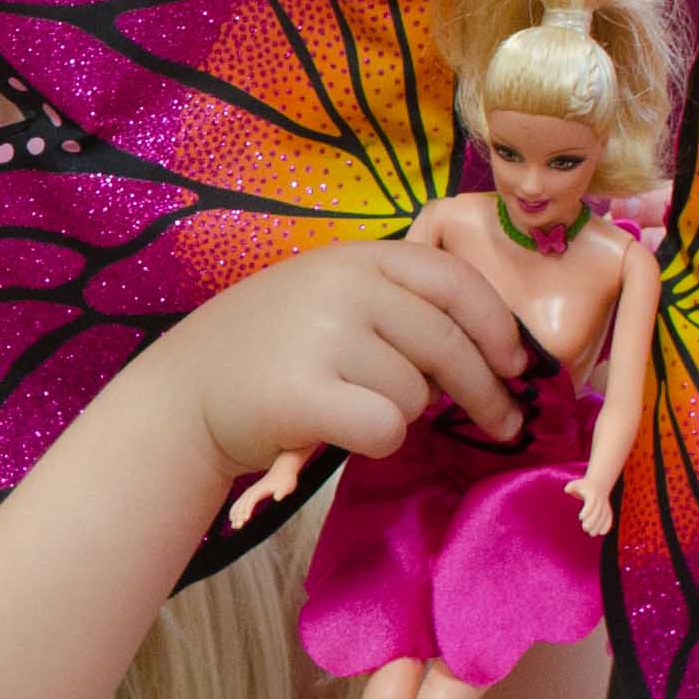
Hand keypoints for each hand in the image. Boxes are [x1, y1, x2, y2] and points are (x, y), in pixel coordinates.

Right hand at [170, 233, 524, 485]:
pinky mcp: (305, 393)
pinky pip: (386, 428)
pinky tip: (341, 431)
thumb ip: (394, 305)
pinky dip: (377, 441)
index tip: (517, 365)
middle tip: (504, 425)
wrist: (182, 395)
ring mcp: (322, 336)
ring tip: (355, 409)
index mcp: (356, 257)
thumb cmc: (267, 352)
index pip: (453, 281)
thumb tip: (491, 350)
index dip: (497, 325)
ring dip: (403, 415)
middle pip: (449, 344)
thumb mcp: (327, 299)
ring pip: (416, 394)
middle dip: (487, 393)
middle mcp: (342, 286)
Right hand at [228, 448, 307, 529]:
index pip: (251, 500)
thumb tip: (277, 497)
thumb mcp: (286, 486)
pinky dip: (236, 509)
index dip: (247, 509)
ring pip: (240, 503)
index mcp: (260, 490)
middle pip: (243, 503)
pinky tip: (233, 516)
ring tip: (233, 524)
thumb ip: (281, 492)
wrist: (284, 469)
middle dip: (238, 515)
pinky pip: (241, 501)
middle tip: (236, 527)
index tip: (245, 519)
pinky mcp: (253, 492)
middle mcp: (253, 490)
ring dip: (235, 513)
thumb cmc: (286, 479)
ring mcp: (252, 491)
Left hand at [577, 454, 619, 538]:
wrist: (598, 484)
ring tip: (592, 534)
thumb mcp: (577, 484)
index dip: (587, 511)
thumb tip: (566, 490)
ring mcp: (605, 506)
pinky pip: (609, 518)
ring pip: (604, 516)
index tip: (580, 517)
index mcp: (592, 495)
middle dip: (592, 521)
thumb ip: (571, 487)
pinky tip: (601, 533)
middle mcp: (600, 501)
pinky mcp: (608, 511)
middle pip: (598, 512)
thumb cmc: (583, 486)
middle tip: (585, 528)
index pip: (591, 503)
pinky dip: (607, 525)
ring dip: (599, 526)